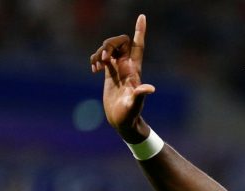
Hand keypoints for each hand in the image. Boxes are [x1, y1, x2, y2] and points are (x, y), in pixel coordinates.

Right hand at [90, 14, 154, 141]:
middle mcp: (127, 66)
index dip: (140, 31)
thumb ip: (140, 95)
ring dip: (100, 51)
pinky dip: (95, 58)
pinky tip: (94, 69)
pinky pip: (101, 58)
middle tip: (103, 59)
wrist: (122, 121)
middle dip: (109, 44)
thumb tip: (150, 89)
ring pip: (109, 48)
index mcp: (134, 70)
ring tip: (96, 66)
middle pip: (120, 42)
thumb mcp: (134, 105)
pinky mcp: (109, 74)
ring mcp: (118, 69)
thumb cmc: (130, 115)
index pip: (138, 46)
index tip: (142, 16)